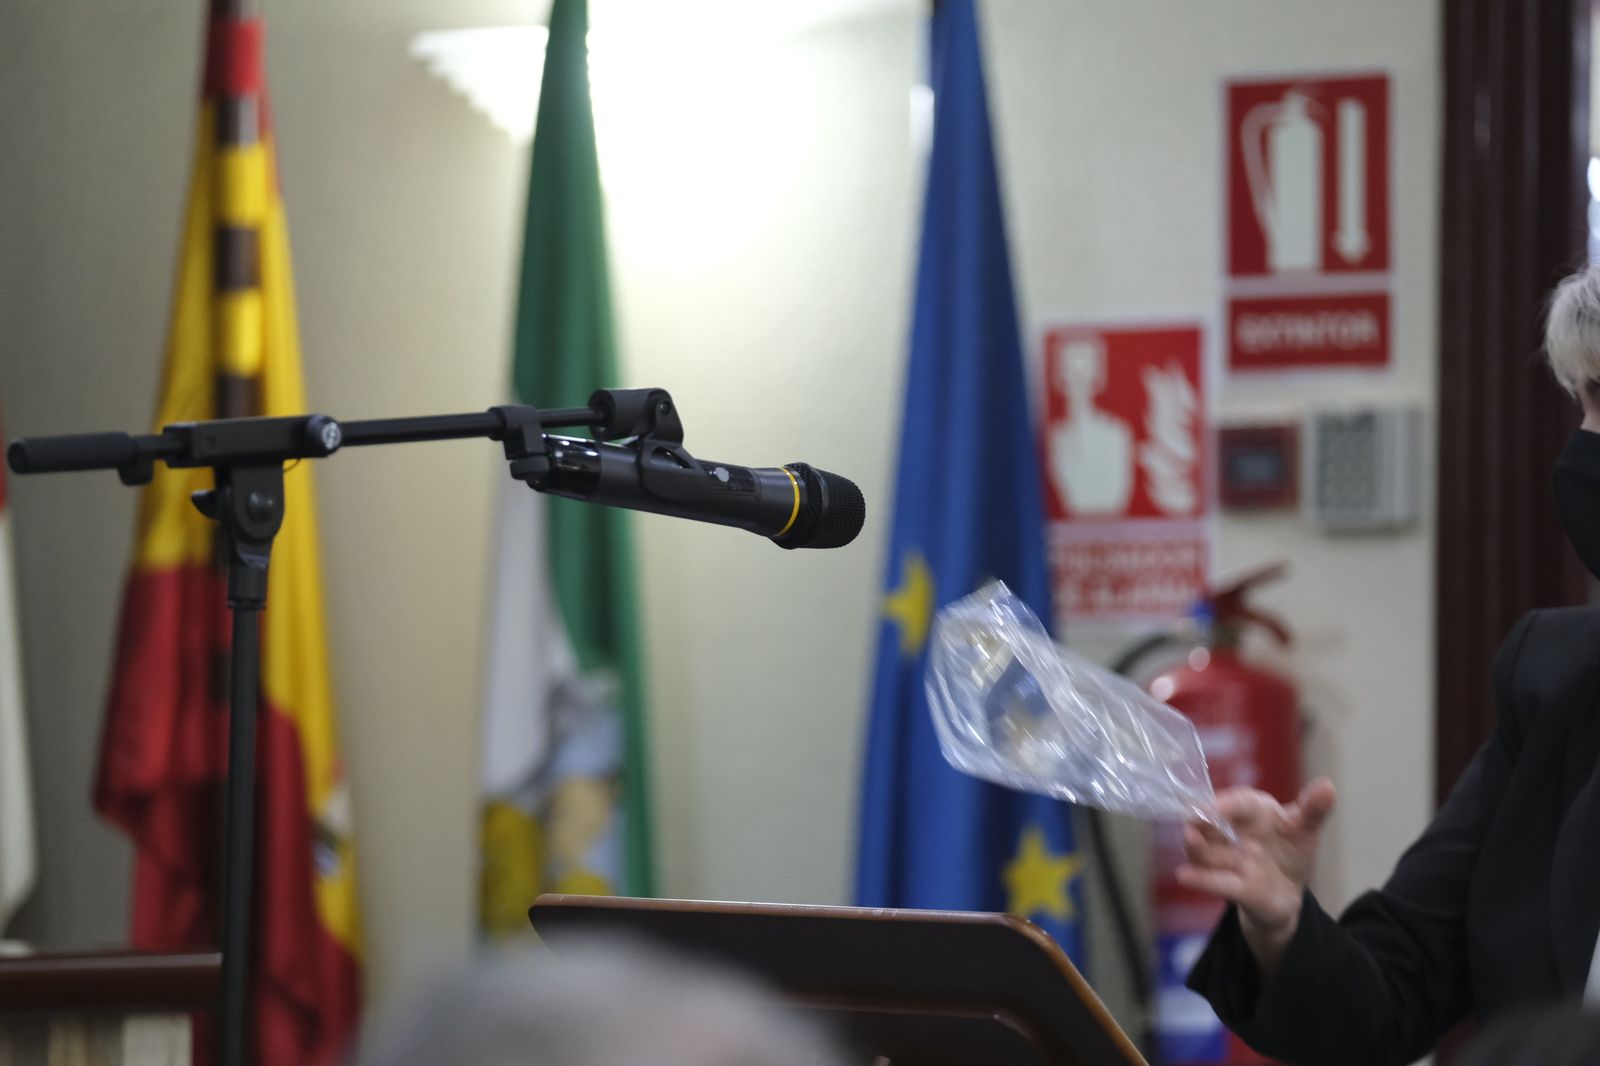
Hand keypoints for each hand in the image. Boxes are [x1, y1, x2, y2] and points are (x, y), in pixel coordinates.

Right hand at [1176, 777, 1336, 973]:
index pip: (1239, 801)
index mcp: (1252, 811)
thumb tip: (1328, 786)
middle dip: (1199, 821)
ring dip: (1198, 848)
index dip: (1226, 803)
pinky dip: (1200, 880)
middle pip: (1210, 824)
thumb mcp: (1306, 830)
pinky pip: (1216, 882)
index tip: (1214, 806)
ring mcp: (1228, 860)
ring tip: (1190, 839)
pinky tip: (1184, 876)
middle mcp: (1232, 833)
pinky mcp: (1232, 888)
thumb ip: (1314, 810)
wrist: (1287, 892)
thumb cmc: (1290, 851)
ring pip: (1207, 852)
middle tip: (1192, 820)